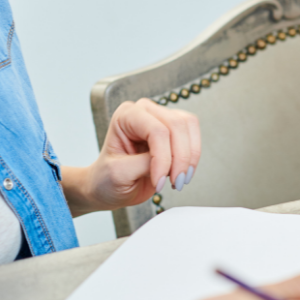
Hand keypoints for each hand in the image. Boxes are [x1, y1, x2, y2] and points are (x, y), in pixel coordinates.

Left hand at [66, 98, 200, 213]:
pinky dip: (192, 157)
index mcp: (126, 116)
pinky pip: (193, 136)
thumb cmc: (107, 179)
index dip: (163, 158)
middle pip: (176, 126)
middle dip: (180, 158)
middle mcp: (144, 112)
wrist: (108, 187)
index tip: (159, 182)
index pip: (155, 130)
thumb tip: (169, 163)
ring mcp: (161, 118)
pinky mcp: (174, 131)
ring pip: (189, 127)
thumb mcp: (119, 173)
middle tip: (174, 183)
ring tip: (178, 180)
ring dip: (189, 157)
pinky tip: (181, 173)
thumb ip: (144, 164)